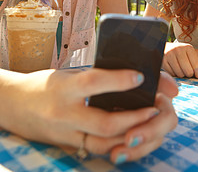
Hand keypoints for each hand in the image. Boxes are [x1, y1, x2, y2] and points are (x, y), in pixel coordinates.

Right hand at [0, 67, 177, 163]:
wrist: (15, 105)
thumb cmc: (44, 84)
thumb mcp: (67, 75)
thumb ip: (94, 78)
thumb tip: (129, 77)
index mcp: (64, 87)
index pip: (94, 82)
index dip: (119, 79)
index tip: (140, 76)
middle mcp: (64, 113)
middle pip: (103, 122)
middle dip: (134, 117)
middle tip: (154, 108)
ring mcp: (65, 134)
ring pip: (102, 143)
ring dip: (129, 135)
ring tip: (148, 123)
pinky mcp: (67, 146)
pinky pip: (95, 150)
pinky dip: (115, 145)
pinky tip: (131, 136)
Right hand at [163, 42, 197, 77]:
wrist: (164, 48)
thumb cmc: (181, 53)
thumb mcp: (190, 55)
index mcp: (188, 48)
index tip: (197, 75)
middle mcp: (179, 50)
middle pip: (189, 72)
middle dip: (189, 74)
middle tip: (187, 71)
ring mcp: (170, 55)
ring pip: (180, 74)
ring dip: (181, 75)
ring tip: (180, 69)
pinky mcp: (163, 60)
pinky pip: (171, 74)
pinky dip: (173, 74)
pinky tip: (173, 69)